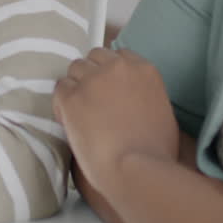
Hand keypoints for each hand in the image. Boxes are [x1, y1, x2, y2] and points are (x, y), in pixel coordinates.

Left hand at [53, 48, 179, 197]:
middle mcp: (118, 68)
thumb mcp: (162, 112)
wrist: (135, 168)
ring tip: (80, 112)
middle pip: (95, 57)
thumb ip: (146, 94)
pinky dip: (62, 103)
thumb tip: (136, 100)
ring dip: (76, 86)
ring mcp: (93, 80)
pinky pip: (60, 89)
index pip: (119, 55)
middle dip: (92, 75)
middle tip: (92, 100)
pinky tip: (70, 121)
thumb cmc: (154, 151)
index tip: (108, 87)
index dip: (110, 71)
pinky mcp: (72, 97)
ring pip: (75, 69)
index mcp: (143, 70)